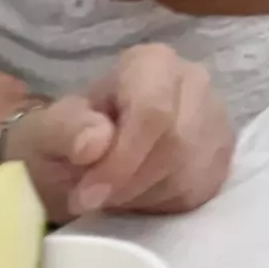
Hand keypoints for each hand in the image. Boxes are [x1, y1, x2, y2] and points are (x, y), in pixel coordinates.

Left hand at [11, 43, 232, 221]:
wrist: (81, 159)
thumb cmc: (63, 139)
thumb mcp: (45, 134)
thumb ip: (67, 131)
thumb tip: (95, 142)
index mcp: (151, 63)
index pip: (153, 112)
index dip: (122, 160)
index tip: (87, 195)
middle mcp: (194, 81)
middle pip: (177, 145)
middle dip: (129, 182)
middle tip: (91, 198)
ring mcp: (215, 118)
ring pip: (191, 172)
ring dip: (143, 195)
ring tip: (112, 192)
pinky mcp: (223, 155)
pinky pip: (201, 190)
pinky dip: (164, 203)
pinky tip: (139, 193)